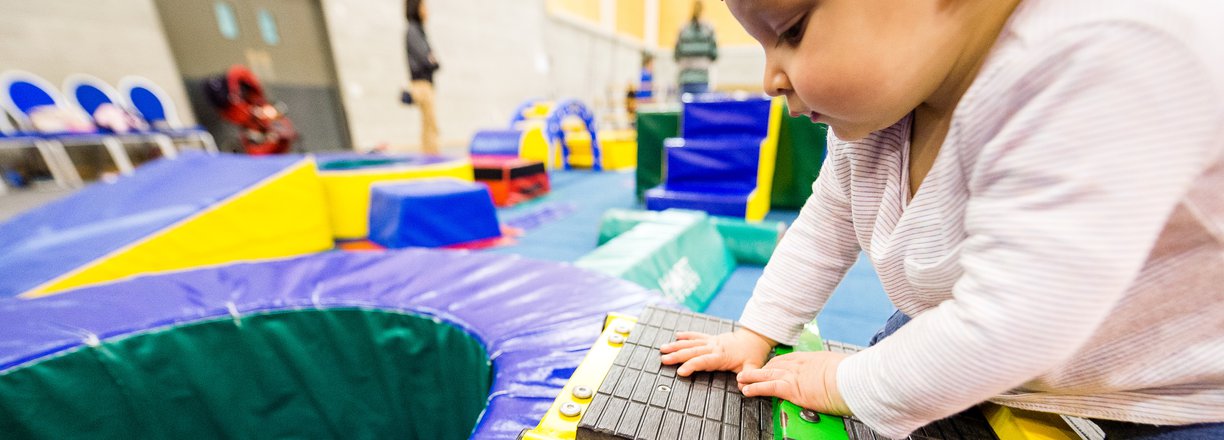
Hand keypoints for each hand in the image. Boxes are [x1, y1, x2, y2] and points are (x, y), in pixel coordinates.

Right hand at [659, 328, 774, 376]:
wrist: (754, 338)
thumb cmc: (752, 354)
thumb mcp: (753, 366)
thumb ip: (748, 375)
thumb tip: (742, 385)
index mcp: (721, 356)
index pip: (703, 361)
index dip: (691, 366)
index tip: (681, 371)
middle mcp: (714, 347)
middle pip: (692, 351)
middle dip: (677, 356)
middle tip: (664, 360)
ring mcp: (711, 341)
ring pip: (691, 343)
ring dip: (676, 346)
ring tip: (663, 348)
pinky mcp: (711, 338)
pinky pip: (697, 335)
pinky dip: (687, 335)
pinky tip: (677, 336)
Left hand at [737, 351, 852, 415]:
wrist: (851, 379)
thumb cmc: (851, 375)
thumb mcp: (841, 368)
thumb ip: (833, 371)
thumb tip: (839, 377)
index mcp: (812, 359)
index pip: (788, 360)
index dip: (776, 364)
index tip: (770, 366)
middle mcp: (799, 365)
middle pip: (774, 365)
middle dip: (761, 369)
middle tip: (750, 372)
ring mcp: (794, 376)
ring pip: (767, 374)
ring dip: (752, 377)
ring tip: (741, 379)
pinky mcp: (790, 388)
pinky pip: (768, 388)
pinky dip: (756, 388)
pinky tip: (747, 390)